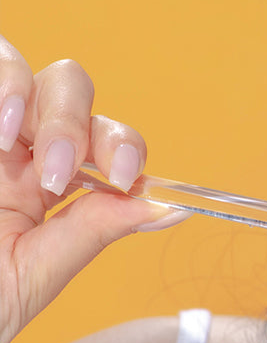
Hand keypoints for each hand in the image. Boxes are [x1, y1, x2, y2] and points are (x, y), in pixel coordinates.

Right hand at [0, 36, 182, 342]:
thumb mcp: (34, 274)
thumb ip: (95, 231)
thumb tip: (174, 206)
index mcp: (43, 184)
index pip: (104, 138)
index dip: (123, 147)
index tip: (121, 179)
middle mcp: (13, 149)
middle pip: (68, 88)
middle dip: (75, 122)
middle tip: (58, 174)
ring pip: (21, 68)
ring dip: (28, 96)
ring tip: (9, 140)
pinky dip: (1, 82)